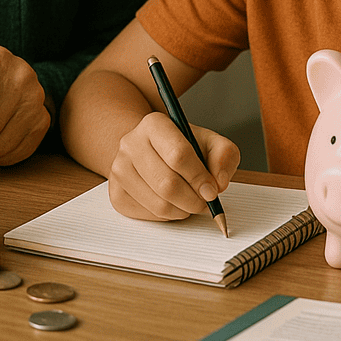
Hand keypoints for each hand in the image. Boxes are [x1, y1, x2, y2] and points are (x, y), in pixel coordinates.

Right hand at [108, 111, 239, 221]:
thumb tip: (218, 182)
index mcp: (154, 124)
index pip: (178, 155)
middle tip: (205, 201)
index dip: (199, 177)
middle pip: (168, 184)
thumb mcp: (209, 142)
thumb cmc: (182, 147)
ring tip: (190, 200)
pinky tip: (173, 202)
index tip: (212, 190)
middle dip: (194, 200)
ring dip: (183, 210)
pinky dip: (169, 216)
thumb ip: (224, 155)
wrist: (151, 151)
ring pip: (159, 204)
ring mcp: (119, 170)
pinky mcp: (116, 194)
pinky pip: (149, 216)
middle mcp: (130, 143)